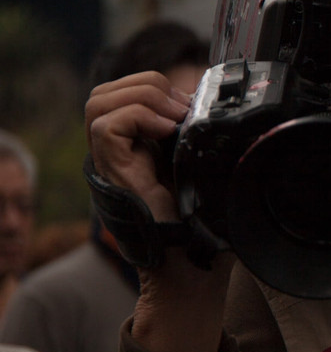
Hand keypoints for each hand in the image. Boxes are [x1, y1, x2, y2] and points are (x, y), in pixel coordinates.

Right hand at [86, 71, 233, 351]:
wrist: (194, 267)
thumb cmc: (203, 226)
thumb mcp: (206, 169)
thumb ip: (200, 140)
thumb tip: (212, 105)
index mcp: (137, 147)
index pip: (124, 94)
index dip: (155, 85)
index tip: (191, 103)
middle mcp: (117, 153)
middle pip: (106, 92)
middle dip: (147, 84)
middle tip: (182, 108)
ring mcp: (111, 164)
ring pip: (99, 103)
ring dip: (143, 97)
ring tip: (174, 117)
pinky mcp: (113, 175)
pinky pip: (106, 128)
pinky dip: (138, 116)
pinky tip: (167, 131)